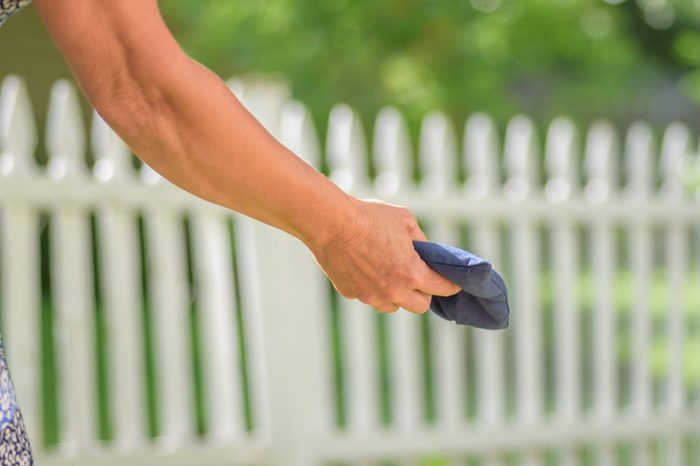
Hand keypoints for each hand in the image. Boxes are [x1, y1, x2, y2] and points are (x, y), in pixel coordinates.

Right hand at [308, 198, 460, 313]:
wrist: (331, 223)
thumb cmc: (369, 217)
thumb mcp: (405, 220)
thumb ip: (421, 241)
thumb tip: (426, 251)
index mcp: (412, 274)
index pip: (442, 289)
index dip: (450, 285)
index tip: (453, 283)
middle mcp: (393, 291)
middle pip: (420, 306)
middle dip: (424, 293)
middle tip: (419, 278)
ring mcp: (371, 296)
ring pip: (393, 305)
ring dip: (398, 294)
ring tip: (391, 274)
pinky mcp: (351, 293)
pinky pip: (370, 296)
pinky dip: (373, 288)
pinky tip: (366, 269)